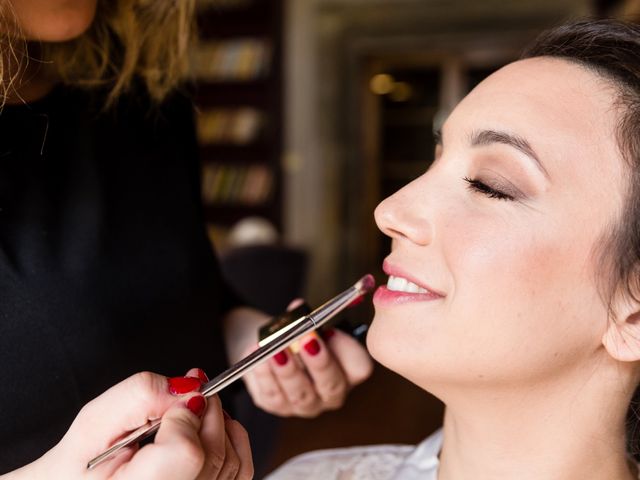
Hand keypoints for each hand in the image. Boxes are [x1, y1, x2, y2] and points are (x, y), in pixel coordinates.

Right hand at [5, 369, 252, 479]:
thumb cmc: (81, 465)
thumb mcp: (95, 422)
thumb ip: (141, 395)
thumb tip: (190, 386)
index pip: (186, 452)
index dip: (181, 418)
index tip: (169, 407)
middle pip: (214, 453)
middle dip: (205, 410)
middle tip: (184, 396)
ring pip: (232, 461)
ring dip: (218, 422)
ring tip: (189, 414)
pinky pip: (241, 471)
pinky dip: (232, 439)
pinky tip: (206, 431)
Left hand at [224, 303, 373, 417]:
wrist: (268, 344)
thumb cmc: (295, 334)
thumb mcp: (305, 325)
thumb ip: (306, 319)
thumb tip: (297, 309)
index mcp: (347, 371)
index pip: (359, 368)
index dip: (348, 350)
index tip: (330, 330)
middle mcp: (330, 393)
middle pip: (332, 385)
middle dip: (319, 363)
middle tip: (306, 340)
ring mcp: (305, 405)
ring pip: (300, 394)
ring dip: (287, 370)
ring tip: (275, 350)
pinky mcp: (277, 406)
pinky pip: (271, 395)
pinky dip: (263, 375)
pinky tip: (256, 357)